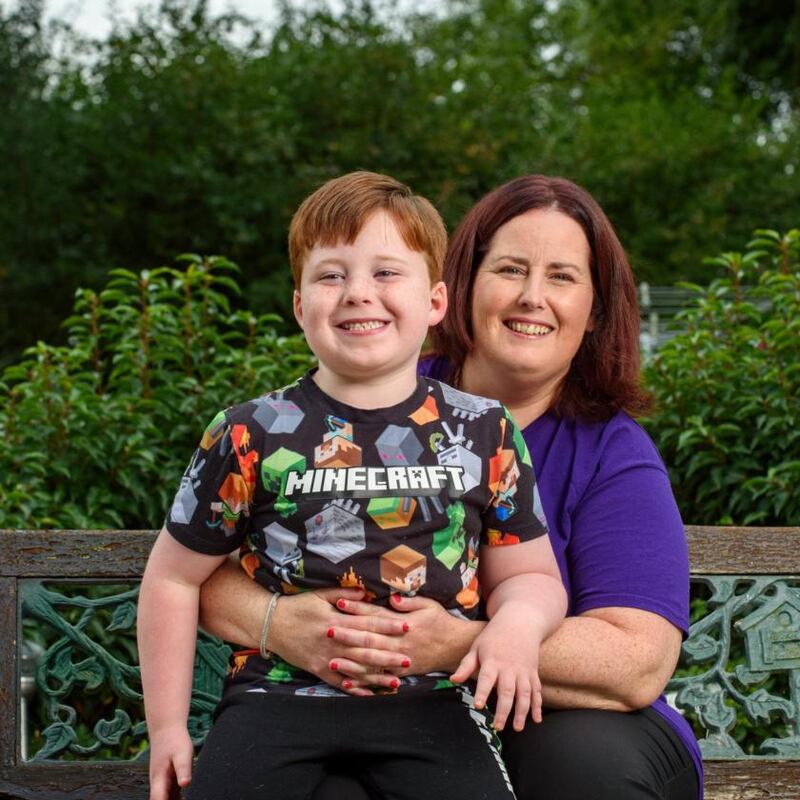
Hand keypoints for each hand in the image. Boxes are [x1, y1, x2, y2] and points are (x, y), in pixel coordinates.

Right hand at [147, 724, 192, 799]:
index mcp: (159, 781)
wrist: (166, 727)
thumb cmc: (175, 740)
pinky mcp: (169, 780)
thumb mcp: (182, 753)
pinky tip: (188, 797)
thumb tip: (185, 785)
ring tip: (190, 799)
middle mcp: (159, 785)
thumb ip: (183, 769)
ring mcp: (163, 783)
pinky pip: (172, 796)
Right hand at [269, 588, 411, 693]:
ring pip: (356, 670)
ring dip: (377, 677)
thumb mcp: (320, 595)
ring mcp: (326, 659)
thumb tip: (366, 593)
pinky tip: (369, 694)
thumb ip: (344, 596)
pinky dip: (355, 689)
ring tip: (397, 681)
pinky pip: (339, 683)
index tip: (406, 627)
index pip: (368, 623)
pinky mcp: (318, 670)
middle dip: (389, 655)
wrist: (272, 625)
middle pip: (366, 649)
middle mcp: (334, 642)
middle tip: (409, 659)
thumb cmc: (298, 606)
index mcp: (337, 621)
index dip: (388, 625)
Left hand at [330, 593, 482, 692]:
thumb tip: (392, 597)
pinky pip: (379, 678)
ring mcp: (399, 659)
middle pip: (369, 638)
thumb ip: (409, 602)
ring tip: (331, 660)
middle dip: (347, 634)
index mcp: (402, 623)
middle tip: (327, 630)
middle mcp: (398, 642)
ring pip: (371, 662)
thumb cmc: (440, 621)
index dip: (357, 608)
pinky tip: (347, 682)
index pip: (375, 614)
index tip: (339, 603)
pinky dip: (363, 681)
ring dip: (350, 661)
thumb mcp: (428, 605)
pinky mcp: (400, 672)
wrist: (455, 647)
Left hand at [450, 603, 543, 731]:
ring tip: (517, 728)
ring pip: (524, 693)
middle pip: (507, 690)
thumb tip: (453, 680)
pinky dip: (538, 705)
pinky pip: (537, 691)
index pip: (486, 678)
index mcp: (492, 660)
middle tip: (498, 726)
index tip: (478, 705)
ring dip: (522, 712)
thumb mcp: (477, 646)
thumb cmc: (494, 636)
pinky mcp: (533, 673)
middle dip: (503, 710)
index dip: (482, 692)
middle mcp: (509, 667)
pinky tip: (537, 719)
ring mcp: (523, 670)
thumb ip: (466, 665)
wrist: (520, 622)